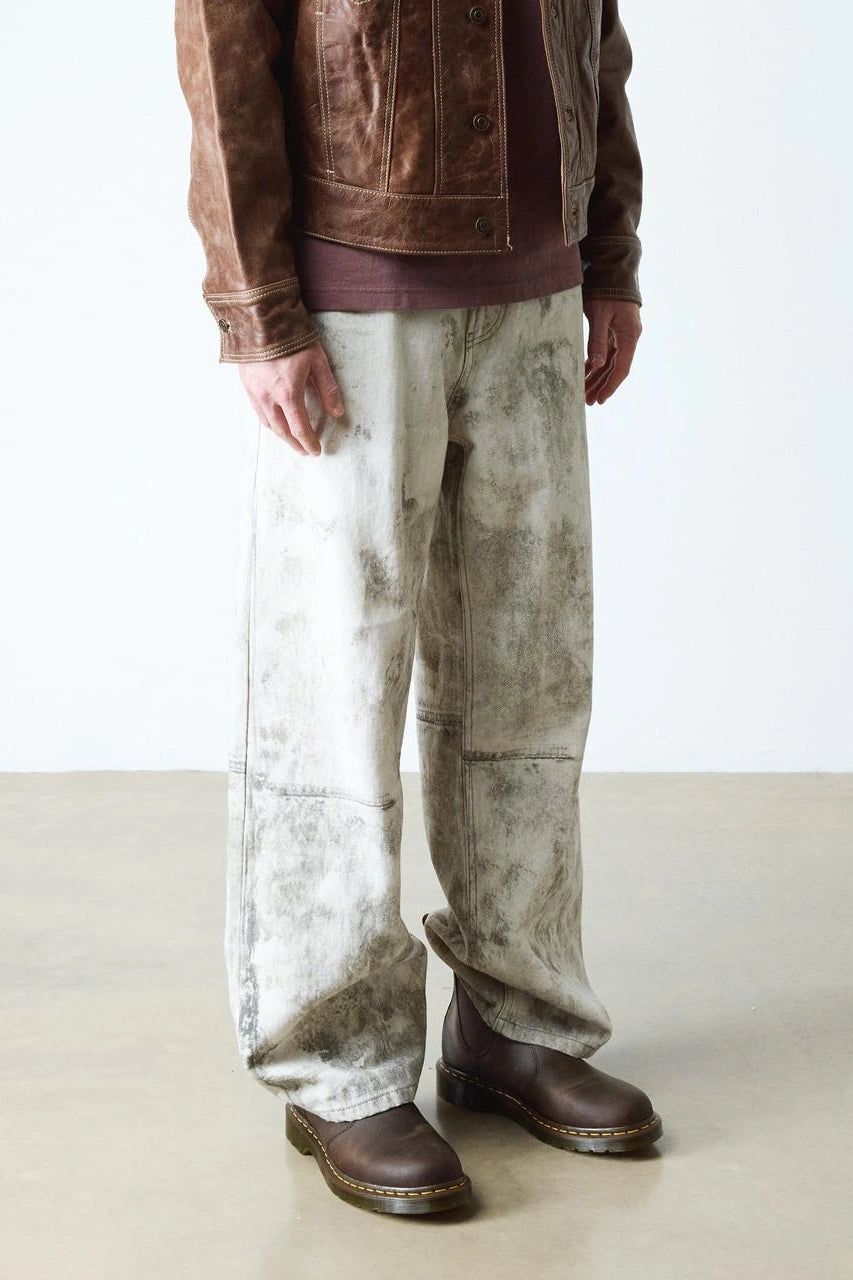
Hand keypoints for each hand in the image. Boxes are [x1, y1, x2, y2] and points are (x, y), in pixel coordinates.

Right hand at [238, 340, 345, 456]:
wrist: (260, 317)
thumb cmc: (290, 336)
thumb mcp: (316, 360)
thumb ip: (328, 388)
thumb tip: (337, 412)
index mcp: (288, 393)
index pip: (300, 428)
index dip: (309, 442)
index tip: (316, 451)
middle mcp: (268, 397)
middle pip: (282, 431)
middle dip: (295, 443)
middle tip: (305, 450)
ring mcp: (254, 391)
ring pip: (267, 423)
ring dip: (281, 435)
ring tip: (291, 439)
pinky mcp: (246, 384)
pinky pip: (257, 411)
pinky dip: (268, 422)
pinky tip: (274, 421)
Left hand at [583, 299, 641, 405]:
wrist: (615, 267)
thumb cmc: (606, 289)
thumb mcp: (599, 314)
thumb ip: (597, 339)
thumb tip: (598, 365)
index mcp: (629, 335)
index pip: (621, 368)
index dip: (610, 386)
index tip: (600, 400)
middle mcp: (629, 336)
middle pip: (615, 368)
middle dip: (601, 385)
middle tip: (587, 402)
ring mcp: (623, 333)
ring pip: (611, 361)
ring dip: (598, 376)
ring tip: (585, 391)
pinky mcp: (615, 328)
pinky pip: (607, 351)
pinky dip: (597, 362)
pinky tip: (586, 372)